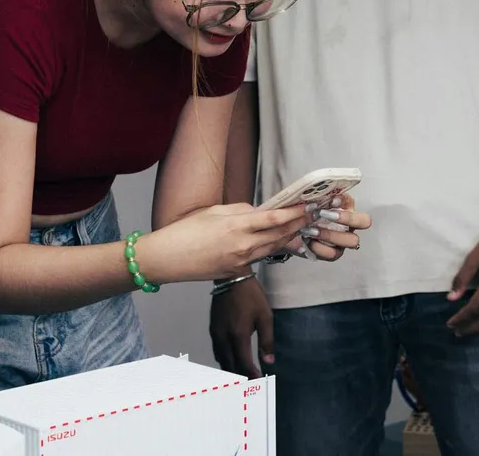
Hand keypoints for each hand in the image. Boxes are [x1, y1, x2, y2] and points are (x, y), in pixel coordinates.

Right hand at [134, 203, 310, 283]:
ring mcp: (240, 262)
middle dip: (297, 225)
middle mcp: (243, 246)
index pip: (274, 218)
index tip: (306, 206)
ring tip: (300, 228)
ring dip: (288, 238)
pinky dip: (270, 249)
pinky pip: (258, 258)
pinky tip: (277, 242)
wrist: (168, 259)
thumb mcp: (213, 211)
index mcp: (236, 227)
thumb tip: (258, 212)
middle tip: (311, 215)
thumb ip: (239, 210)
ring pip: (272, 248)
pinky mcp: (235, 272)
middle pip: (279, 235)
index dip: (294, 213)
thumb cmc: (185, 231)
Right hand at [210, 277, 273, 378]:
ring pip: (221, 359)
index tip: (259, 383)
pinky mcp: (212, 329)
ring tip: (242, 376)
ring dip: (231, 370)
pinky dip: (224, 360)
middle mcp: (224, 338)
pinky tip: (231, 361)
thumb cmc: (251, 296)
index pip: (244, 363)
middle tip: (251, 384)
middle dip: (241, 376)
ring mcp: (216, 333)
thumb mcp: (265, 316)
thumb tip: (269, 361)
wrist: (231, 278)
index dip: (251, 375)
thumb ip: (267, 340)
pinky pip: (217, 351)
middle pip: (230, 365)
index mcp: (238, 335)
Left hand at [291, 194, 371, 261]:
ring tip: (312, 230)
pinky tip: (308, 240)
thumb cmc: (304, 213)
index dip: (345, 201)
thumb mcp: (309, 201)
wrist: (290, 232)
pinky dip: (319, 247)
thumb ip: (318, 196)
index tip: (331, 201)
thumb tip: (320, 194)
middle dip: (345, 218)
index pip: (353, 201)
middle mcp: (349, 224)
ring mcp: (343, 240)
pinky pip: (333, 253)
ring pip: (351, 240)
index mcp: (346, 208)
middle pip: (364, 221)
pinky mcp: (334, 254)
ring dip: (331, 234)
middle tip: (323, 214)